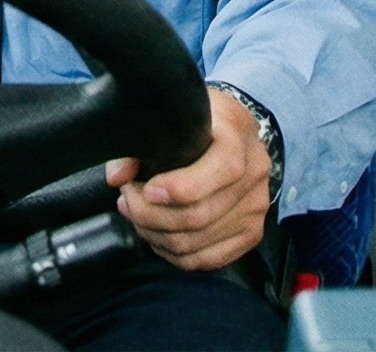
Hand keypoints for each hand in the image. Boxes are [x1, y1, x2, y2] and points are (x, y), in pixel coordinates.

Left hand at [104, 87, 271, 270]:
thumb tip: (119, 176)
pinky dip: (174, 253)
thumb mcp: (168, 117)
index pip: (223, 168)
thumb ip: (138, 143)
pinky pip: (208, 259)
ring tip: (137, 214)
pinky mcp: (252, 232)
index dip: (181, 187)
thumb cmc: (195, 123)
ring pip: (197, 242)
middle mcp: (255, 169)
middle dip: (150, 214)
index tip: (147, 189)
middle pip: (201, 214)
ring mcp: (256, 205)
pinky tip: (158, 233)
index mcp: (238, 132)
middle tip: (128, 200)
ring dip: (156, 234)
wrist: (229, 132)